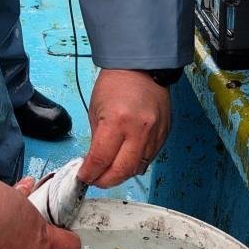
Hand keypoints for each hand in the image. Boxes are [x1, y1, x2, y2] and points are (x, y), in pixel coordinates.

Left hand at [78, 69, 170, 187]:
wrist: (142, 67)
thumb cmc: (115, 84)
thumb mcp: (96, 111)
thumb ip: (97, 140)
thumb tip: (95, 163)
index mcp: (117, 121)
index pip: (101, 160)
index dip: (90, 173)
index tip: (84, 177)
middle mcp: (139, 130)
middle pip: (122, 171)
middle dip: (106, 180)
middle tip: (96, 180)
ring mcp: (155, 134)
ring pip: (138, 168)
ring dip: (122, 173)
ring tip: (110, 171)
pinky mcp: (164, 134)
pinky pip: (149, 158)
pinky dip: (136, 163)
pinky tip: (126, 159)